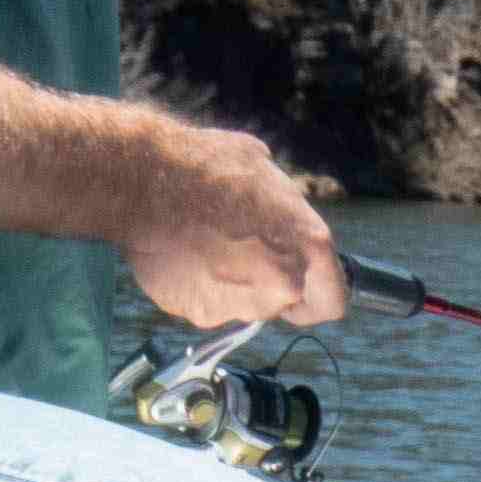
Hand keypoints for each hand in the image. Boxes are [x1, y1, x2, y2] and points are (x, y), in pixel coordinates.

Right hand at [120, 118, 346, 330]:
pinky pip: (208, 304)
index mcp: (307, 246)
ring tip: (204, 242)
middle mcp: (281, 284)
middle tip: (238, 245)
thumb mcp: (264, 172)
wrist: (146, 183)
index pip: (334, 300)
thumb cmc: (206, 167)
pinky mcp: (201, 314)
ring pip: (245, 303)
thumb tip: (276, 214)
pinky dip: (198, 287)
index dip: (320, 292)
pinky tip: (182, 253)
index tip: (306, 287)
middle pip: (284, 299)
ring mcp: (240, 305)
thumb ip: (283, 210)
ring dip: (231, 282)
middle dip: (267, 279)